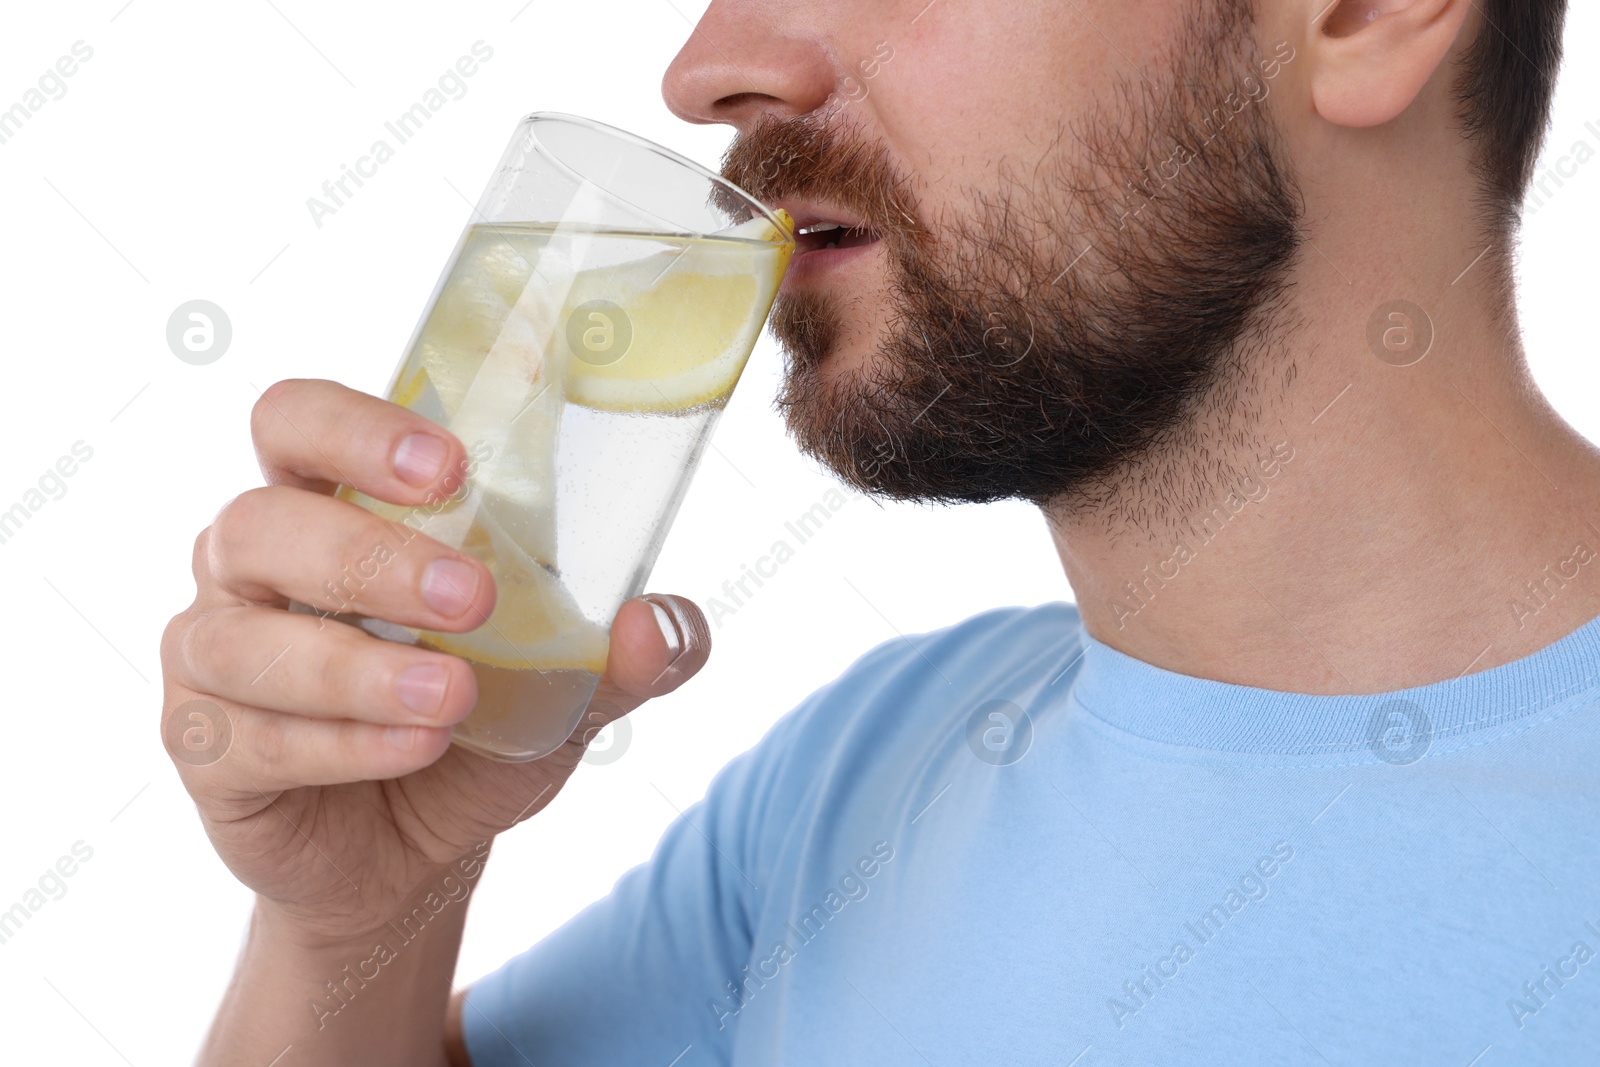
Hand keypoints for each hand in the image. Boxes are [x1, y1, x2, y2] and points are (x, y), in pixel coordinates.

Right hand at [161, 378, 709, 944]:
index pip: (298, 421)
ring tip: (454, 697)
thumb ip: (618, 656)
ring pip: (244, 637)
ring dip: (355, 669)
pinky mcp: (204, 745)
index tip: (450, 466)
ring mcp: (214, 652)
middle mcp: (252, 564)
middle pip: (261, 521)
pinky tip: (416, 751)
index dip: (356, 429)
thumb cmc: (472, 723)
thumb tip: (661, 624)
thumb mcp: (560, 688)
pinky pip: (249, 737)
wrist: (411, 854)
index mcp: (329, 505)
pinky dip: (341, 744)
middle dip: (371, 555)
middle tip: (471, 597)